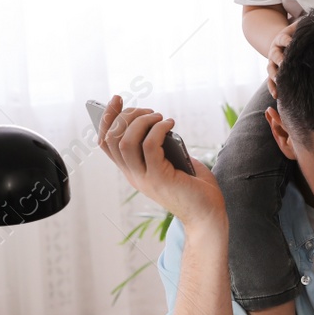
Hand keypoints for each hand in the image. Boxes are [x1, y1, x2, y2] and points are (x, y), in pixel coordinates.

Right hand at [96, 96, 223, 228]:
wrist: (207, 215)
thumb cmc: (194, 187)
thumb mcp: (171, 162)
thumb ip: (161, 146)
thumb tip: (158, 123)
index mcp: (132, 171)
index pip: (106, 143)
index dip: (107, 118)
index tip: (117, 99)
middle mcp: (133, 175)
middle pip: (112, 138)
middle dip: (127, 116)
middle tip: (149, 111)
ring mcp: (144, 178)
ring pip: (126, 141)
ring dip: (141, 121)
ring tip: (159, 116)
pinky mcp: (160, 178)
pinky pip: (150, 145)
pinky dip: (159, 129)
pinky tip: (170, 124)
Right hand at [265, 20, 299, 96]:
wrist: (284, 42)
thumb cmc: (297, 35)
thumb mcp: (300, 27)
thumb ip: (306, 26)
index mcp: (282, 38)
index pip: (283, 39)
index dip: (286, 40)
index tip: (290, 43)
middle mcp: (275, 51)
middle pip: (275, 55)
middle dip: (279, 60)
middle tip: (284, 64)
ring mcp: (273, 63)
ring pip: (271, 69)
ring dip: (275, 75)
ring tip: (279, 81)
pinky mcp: (273, 73)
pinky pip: (270, 82)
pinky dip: (273, 88)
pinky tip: (277, 95)